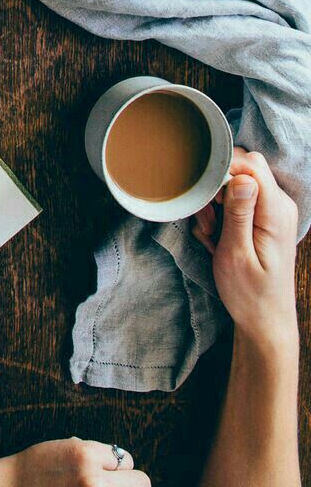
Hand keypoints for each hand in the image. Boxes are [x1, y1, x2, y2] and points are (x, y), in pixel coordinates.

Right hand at [191, 148, 298, 351]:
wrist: (264, 321)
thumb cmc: (249, 294)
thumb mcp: (235, 255)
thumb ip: (238, 213)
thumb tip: (240, 177)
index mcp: (276, 212)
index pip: (251, 166)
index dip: (223, 173)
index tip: (207, 199)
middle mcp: (279, 206)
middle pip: (244, 170)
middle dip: (217, 189)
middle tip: (208, 223)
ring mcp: (273, 212)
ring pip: (237, 184)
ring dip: (216, 205)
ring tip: (212, 235)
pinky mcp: (265, 219)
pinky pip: (239, 201)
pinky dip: (222, 215)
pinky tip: (218, 239)